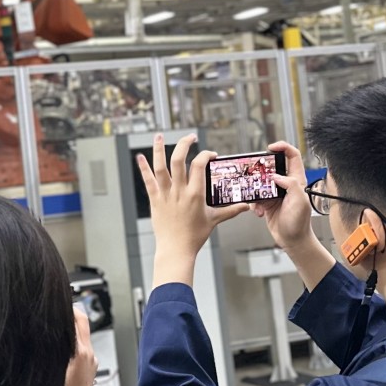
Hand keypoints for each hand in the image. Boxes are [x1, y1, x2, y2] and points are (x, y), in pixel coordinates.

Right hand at [59, 308, 96, 385]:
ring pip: (82, 333)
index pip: (77, 321)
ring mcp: (91, 359)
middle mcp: (89, 353)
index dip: (67, 309)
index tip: (59, 303)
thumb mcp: (56, 370)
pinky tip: (63, 343)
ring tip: (58, 324)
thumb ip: (57, 349)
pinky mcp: (90, 364)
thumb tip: (52, 333)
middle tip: (59, 307)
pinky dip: (73, 339)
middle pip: (82, 323)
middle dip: (71, 313)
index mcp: (81, 352)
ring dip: (71, 326)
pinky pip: (82, 344)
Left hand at [136, 133, 250, 287]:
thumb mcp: (214, 220)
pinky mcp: (155, 200)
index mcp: (195, 194)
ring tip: (159, 135)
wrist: (176, 249)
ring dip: (158, 150)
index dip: (205, 155)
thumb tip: (246, 206)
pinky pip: (148, 181)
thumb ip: (231, 211)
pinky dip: (143, 168)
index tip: (210, 155)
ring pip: (160, 167)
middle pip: (178, 161)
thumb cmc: (195, 236)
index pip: (199, 166)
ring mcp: (165, 195)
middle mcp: (179, 191)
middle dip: (184, 145)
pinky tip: (139, 156)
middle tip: (190, 137)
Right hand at [253, 141, 337, 289]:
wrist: (292, 241)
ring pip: (261, 182)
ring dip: (256, 190)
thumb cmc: (299, 223)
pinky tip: (259, 212)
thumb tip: (276, 175)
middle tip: (256, 175)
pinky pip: (256, 197)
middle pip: (273, 167)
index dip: (283, 148)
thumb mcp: (299, 202)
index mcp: (297, 181)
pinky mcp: (267, 202)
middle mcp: (286, 184)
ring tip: (259, 201)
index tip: (271, 148)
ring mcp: (276, 193)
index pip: (293, 156)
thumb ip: (291, 185)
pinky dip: (255, 204)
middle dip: (262, 170)